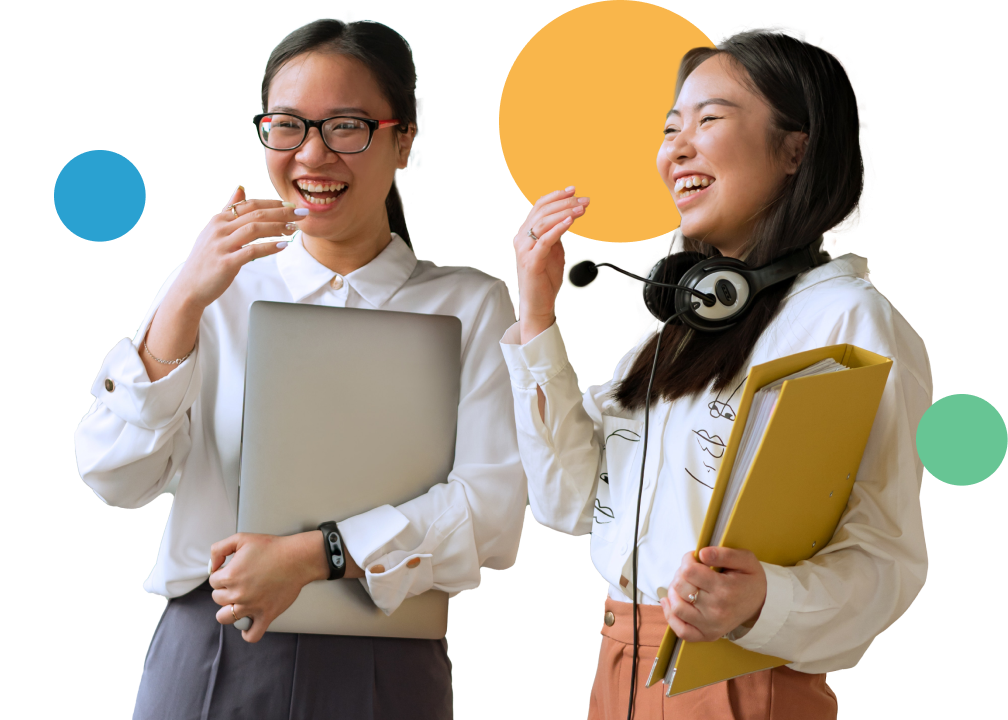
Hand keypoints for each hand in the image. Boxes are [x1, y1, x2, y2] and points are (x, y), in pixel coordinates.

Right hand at [173, 185, 304, 310]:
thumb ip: (228, 209)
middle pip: (255, 214)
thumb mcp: (214, 230)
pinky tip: (283, 246)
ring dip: (277, 227)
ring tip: (294, 228)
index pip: (249, 205)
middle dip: (282, 212)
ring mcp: (222, 245)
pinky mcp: (226, 263)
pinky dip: (270, 247)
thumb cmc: (206, 259)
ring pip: (254, 229)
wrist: (190, 287)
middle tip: (301, 213)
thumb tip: (241, 187)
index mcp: (219, 220)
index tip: (291, 205)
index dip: (272, 204)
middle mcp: (219, 229)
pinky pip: (252, 251)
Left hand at [209, 532, 323, 642]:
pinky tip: (248, 623)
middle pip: (218, 598)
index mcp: (230, 576)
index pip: (213, 581)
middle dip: (225, 590)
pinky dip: (247, 632)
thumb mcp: (241, 538)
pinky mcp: (266, 615)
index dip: (222, 574)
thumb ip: (219, 549)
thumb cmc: (273, 548)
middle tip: (239, 582)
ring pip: (225, 617)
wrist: (298, 558)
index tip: (232, 571)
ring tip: (238, 602)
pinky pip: (251, 634)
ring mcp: (251, 607)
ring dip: (228, 610)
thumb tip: (212, 565)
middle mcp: (238, 593)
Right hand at [513, 187, 589, 341]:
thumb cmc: (544, 278)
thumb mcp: (553, 250)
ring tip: (581, 209)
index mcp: (525, 234)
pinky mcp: (531, 262)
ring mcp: (525, 250)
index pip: (538, 207)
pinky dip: (558, 228)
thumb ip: (555, 234)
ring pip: (543, 223)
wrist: (538, 303)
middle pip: (542, 212)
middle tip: (583, 200)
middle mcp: (522, 239)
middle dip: (565, 203)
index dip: (555, 196)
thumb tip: (567, 217)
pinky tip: (570, 222)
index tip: (573, 190)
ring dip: (565, 213)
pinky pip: (545, 240)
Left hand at [659, 547, 766, 642]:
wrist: (762, 605)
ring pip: (676, 607)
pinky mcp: (707, 635)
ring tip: (684, 585)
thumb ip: (724, 553)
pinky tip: (671, 602)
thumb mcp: (746, 560)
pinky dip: (671, 617)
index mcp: (725, 589)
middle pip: (680, 587)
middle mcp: (716, 610)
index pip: (689, 571)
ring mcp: (710, 625)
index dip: (688, 560)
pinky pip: (681, 631)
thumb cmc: (750, 580)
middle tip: (690, 571)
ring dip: (674, 592)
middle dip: (680, 574)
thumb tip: (702, 553)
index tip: (694, 558)